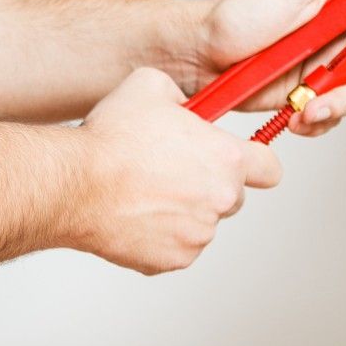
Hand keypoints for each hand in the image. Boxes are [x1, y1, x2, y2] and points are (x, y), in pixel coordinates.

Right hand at [76, 69, 281, 274]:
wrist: (75, 184)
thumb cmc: (112, 138)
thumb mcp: (151, 85)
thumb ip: (182, 95)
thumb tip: (185, 104)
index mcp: (225, 160)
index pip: (270, 169)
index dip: (256, 162)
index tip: (243, 161)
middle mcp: (219, 201)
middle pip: (231, 196)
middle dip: (209, 183)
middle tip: (173, 168)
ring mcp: (196, 236)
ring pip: (200, 222)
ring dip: (182, 209)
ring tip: (144, 188)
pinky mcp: (170, 261)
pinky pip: (175, 246)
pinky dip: (159, 234)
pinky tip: (134, 211)